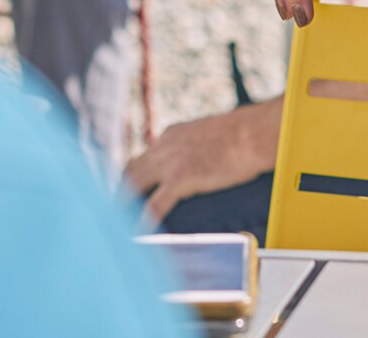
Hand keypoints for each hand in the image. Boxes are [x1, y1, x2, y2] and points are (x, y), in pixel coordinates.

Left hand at [123, 99, 283, 223]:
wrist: (254, 132)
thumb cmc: (244, 135)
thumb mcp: (211, 135)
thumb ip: (198, 148)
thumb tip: (204, 162)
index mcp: (172, 134)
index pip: (144, 157)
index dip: (134, 176)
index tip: (128, 190)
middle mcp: (164, 146)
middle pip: (130, 171)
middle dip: (120, 192)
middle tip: (114, 212)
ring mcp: (170, 162)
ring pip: (133, 185)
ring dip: (122, 206)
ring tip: (117, 225)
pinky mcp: (181, 178)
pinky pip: (153, 205)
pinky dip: (142, 221)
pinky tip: (136, 234)